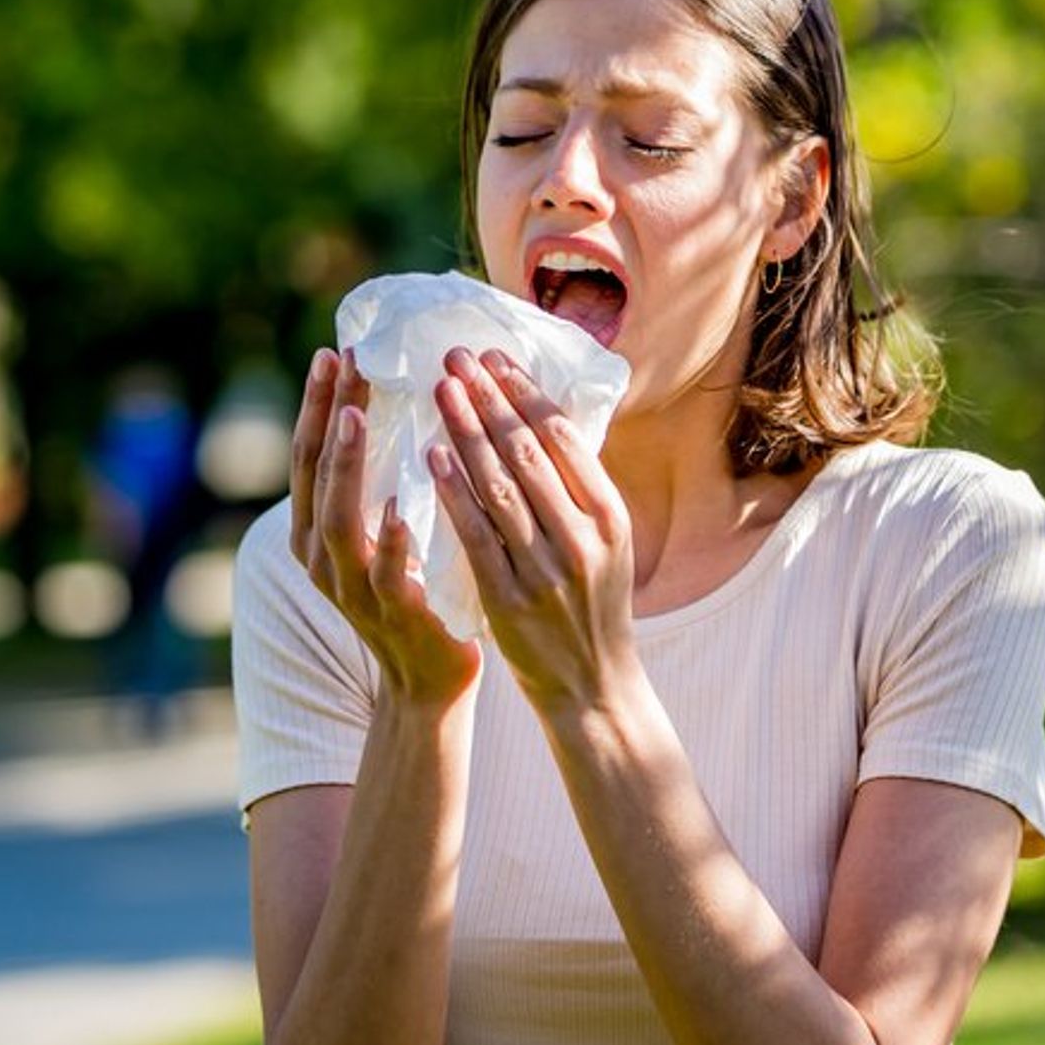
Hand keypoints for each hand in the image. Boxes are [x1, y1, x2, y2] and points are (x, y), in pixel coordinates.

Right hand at [290, 348, 481, 707]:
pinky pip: (386, 573)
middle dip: (329, 415)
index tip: (333, 351)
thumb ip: (380, 480)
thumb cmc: (413, 586)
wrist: (429, 677)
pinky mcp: (392, 614)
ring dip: (347, 464)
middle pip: (315, 474)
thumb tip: (395, 401)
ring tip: (358, 414)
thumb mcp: (383, 528)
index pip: (308, 454)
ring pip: (339, 519)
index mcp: (315, 530)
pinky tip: (401, 506)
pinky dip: (391, 539)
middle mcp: (321, 556)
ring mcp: (352, 587)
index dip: (318, 403)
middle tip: (344, 361)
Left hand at [430, 348, 639, 719]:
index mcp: (611, 515)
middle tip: (457, 358)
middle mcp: (583, 538)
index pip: (565, 437)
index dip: (526, 392)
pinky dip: (454, 492)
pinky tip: (433, 457)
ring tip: (441, 391)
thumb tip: (541, 417)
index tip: (494, 357)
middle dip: (490, 399)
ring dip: (467, 432)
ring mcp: (546, 571)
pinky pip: (476, 535)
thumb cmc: (594, 604)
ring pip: (500, 486)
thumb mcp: (606, 542)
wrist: (593, 687)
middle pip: (529, 452)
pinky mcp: (509, 600)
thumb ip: (578, 489)